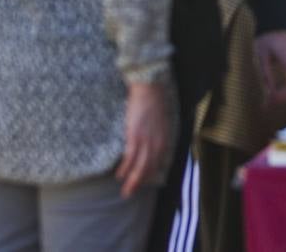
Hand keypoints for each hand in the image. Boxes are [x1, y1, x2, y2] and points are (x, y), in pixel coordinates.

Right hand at [116, 83, 169, 199]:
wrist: (150, 90)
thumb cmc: (155, 105)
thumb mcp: (163, 124)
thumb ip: (160, 137)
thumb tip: (154, 149)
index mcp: (166, 141)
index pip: (159, 164)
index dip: (150, 176)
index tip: (143, 185)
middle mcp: (158, 144)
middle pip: (149, 170)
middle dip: (139, 184)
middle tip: (130, 194)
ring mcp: (147, 142)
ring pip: (140, 168)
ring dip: (132, 182)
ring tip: (125, 191)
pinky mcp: (135, 137)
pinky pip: (130, 158)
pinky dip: (125, 169)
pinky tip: (120, 175)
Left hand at [254, 30, 285, 106]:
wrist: (275, 23)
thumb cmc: (268, 39)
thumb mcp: (261, 58)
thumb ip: (267, 77)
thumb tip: (269, 95)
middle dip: (284, 97)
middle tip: (266, 104)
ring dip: (284, 94)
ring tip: (267, 101)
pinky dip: (285, 89)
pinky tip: (274, 94)